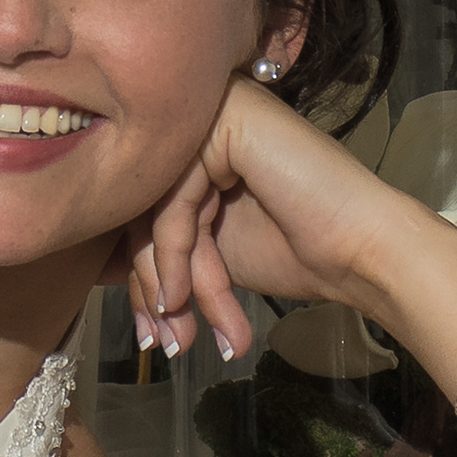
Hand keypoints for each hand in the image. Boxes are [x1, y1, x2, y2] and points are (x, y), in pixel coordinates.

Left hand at [118, 80, 431, 360]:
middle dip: (153, 287)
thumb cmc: (296, 251)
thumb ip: (158, 245)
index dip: (143, 277)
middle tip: (167, 344)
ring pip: (154, 208)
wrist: (363, 253)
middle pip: (143, 207)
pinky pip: (173, 200)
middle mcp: (197, 118)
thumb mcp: (206, 253)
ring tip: (185, 335)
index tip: (154, 336)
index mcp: (192, 143)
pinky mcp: (226, 122)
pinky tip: (189, 298)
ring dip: (169, 283)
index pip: (142, 207)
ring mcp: (212, 112)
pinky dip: (175, 257)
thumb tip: (93, 269)